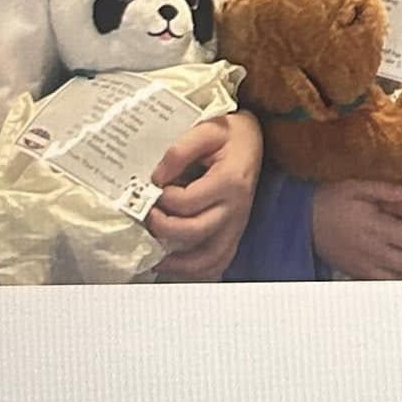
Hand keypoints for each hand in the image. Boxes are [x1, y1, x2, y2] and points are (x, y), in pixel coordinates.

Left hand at [147, 111, 262, 280]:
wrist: (254, 139)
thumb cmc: (229, 133)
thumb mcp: (205, 129)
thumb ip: (179, 151)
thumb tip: (156, 179)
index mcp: (229, 180)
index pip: (187, 202)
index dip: (163, 198)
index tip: (152, 188)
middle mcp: (236, 207)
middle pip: (194, 231)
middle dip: (163, 227)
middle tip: (147, 216)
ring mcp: (238, 223)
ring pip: (208, 258)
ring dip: (178, 262)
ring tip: (156, 254)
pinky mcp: (236, 232)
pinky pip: (219, 262)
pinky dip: (197, 271)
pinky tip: (176, 265)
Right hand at [310, 177, 401, 279]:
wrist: (304, 222)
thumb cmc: (330, 201)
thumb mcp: (355, 186)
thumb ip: (382, 189)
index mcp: (375, 229)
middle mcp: (373, 252)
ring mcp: (366, 266)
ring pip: (401, 278)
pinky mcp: (359, 274)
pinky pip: (385, 284)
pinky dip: (400, 279)